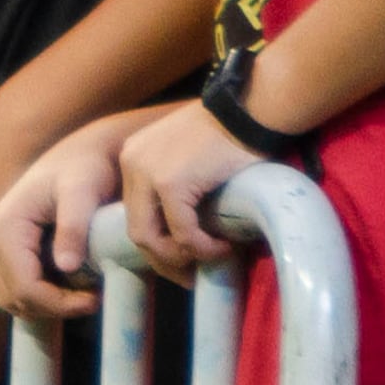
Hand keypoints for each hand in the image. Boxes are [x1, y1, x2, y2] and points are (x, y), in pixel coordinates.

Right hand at [0, 122, 125, 318]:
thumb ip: (74, 226)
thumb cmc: (84, 167)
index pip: (23, 287)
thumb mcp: (84, 190)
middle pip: (14, 298)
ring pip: (10, 299)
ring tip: (81, 293)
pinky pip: (10, 290)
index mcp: (3, 227)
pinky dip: (37, 297)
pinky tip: (66, 286)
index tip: (94, 299)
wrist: (79, 154)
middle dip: (54, 306)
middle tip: (92, 298)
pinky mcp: (0, 253)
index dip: (58, 303)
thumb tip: (66, 266)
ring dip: (46, 305)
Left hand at [118, 102, 254, 278]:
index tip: (181, 263)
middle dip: (164, 261)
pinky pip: (182, 233)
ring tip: (213, 258)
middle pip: (136, 231)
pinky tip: (224, 246)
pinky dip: (202, 247)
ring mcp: (148, 172)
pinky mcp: (171, 183)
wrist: (252, 107)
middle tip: (191, 277)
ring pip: (150, 238)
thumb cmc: (232, 131)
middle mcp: (132, 161)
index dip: (156, 245)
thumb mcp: (190, 159)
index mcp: (133, 156)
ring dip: (182, 258)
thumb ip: (178, 189)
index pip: (134, 213)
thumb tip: (184, 237)